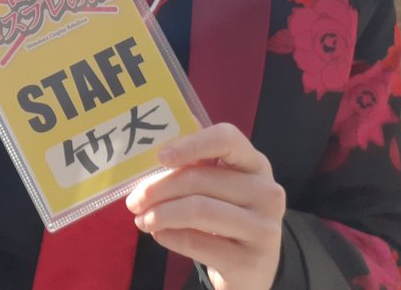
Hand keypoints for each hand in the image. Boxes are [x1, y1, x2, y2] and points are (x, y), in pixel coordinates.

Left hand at [125, 122, 284, 289]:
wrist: (251, 268)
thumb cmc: (226, 214)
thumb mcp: (219, 184)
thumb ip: (195, 160)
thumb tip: (159, 133)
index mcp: (255, 164)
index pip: (227, 139)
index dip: (191, 144)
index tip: (160, 157)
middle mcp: (267, 193)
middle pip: (200, 179)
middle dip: (157, 189)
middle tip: (133, 201)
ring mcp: (263, 229)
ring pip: (197, 210)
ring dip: (159, 214)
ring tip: (141, 219)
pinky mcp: (250, 262)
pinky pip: (196, 242)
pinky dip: (168, 236)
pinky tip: (159, 234)